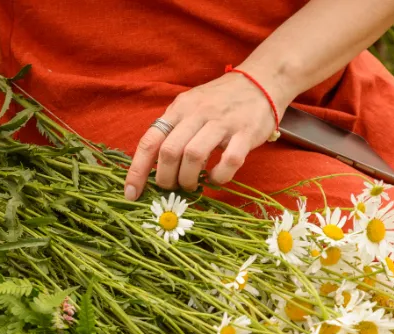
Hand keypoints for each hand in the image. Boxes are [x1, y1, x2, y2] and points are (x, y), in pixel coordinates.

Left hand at [123, 70, 289, 199]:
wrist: (262, 80)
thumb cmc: (220, 100)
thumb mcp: (190, 106)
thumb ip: (173, 130)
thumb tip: (151, 166)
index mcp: (179, 108)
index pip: (150, 141)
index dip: (137, 170)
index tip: (131, 193)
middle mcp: (197, 113)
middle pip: (169, 151)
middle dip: (165, 178)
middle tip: (171, 188)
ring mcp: (222, 122)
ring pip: (194, 156)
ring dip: (188, 179)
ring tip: (191, 186)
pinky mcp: (246, 133)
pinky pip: (229, 161)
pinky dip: (218, 176)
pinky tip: (215, 178)